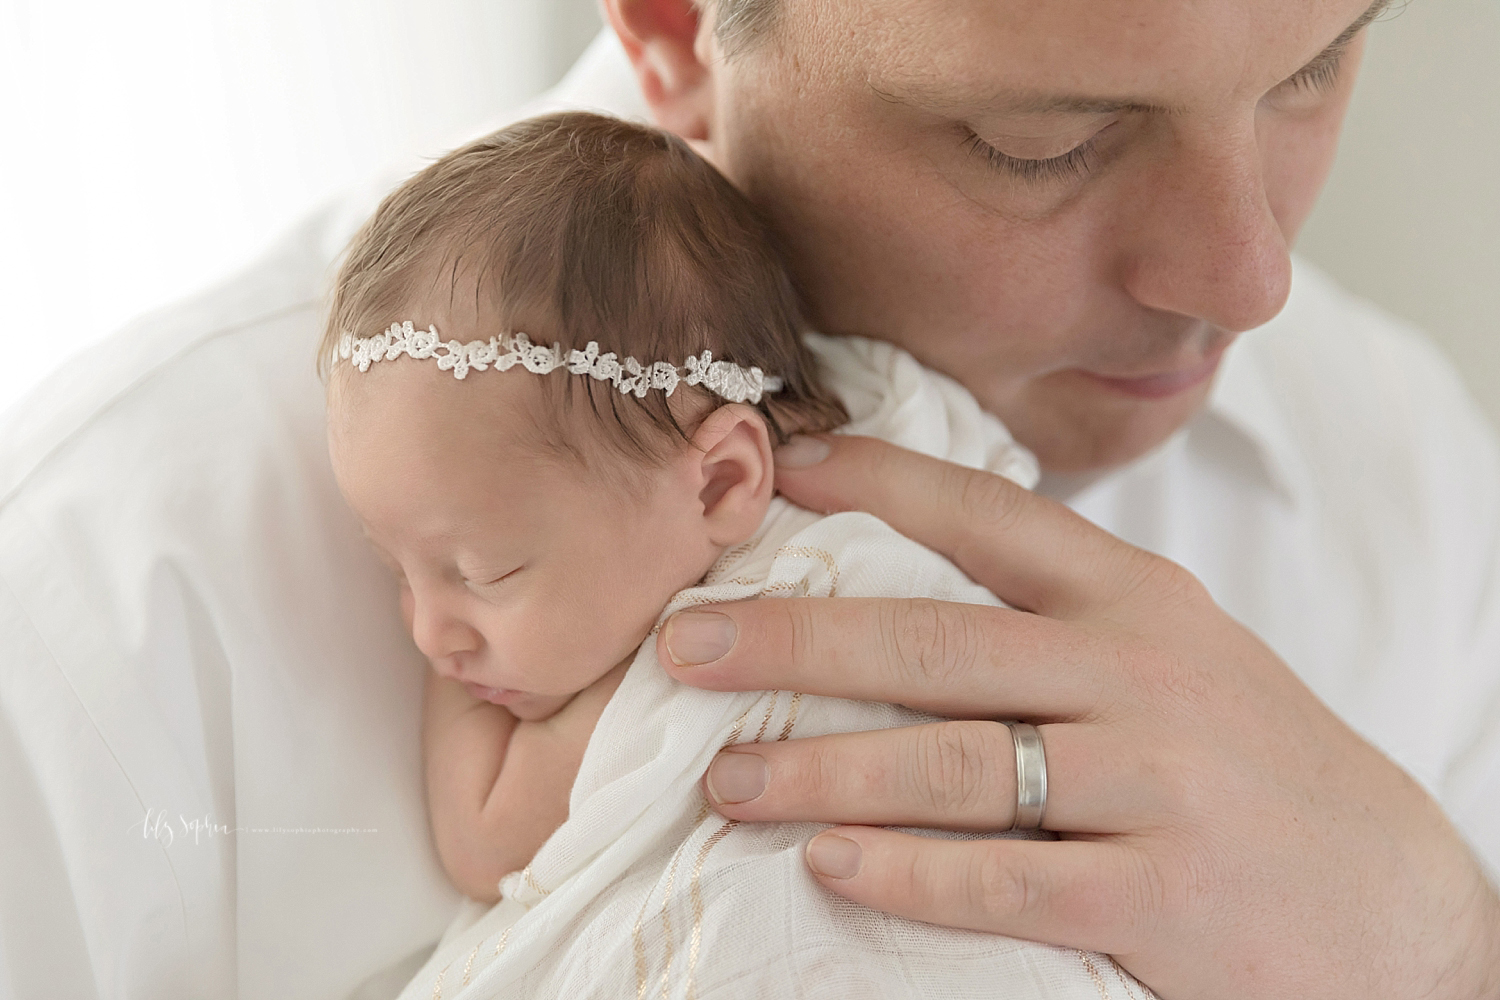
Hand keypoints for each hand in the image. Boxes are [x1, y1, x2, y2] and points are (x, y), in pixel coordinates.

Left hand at [654, 435, 1499, 998]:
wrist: (1388, 898)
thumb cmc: (1244, 764)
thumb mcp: (1169, 657)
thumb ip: (1053, 620)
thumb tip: (888, 588)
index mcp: (1134, 599)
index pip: (988, 516)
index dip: (874, 483)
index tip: (772, 468)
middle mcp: (1139, 673)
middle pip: (938, 640)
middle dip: (798, 637)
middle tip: (683, 643)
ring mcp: (1154, 783)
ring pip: (957, 763)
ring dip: (824, 767)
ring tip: (726, 776)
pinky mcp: (1162, 896)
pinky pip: (1008, 880)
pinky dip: (909, 872)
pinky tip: (828, 863)